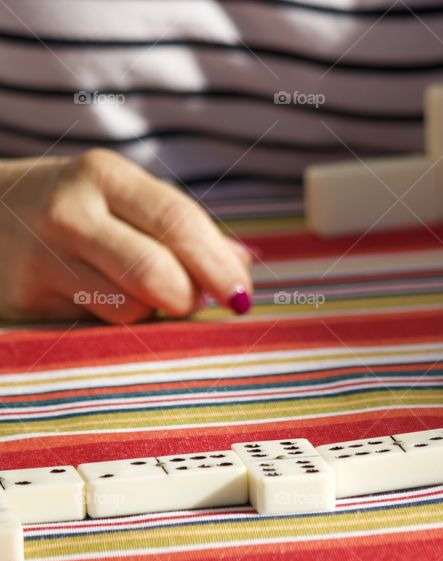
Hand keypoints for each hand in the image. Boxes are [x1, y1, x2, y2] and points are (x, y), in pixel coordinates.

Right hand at [0, 149, 252, 322]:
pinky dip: (120, 326)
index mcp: (105, 176)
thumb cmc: (80, 208)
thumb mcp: (126, 198)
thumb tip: (245, 265)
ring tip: (143, 295)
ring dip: (154, 313)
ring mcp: (40, 258)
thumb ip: (186, 229)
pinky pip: (97, 328)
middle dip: (190, 297)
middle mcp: (69, 212)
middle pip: (156, 272)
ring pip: (129, 308)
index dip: (216, 264)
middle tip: (196, 303)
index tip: (242, 296)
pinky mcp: (24, 300)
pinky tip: (109, 304)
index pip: (177, 222)